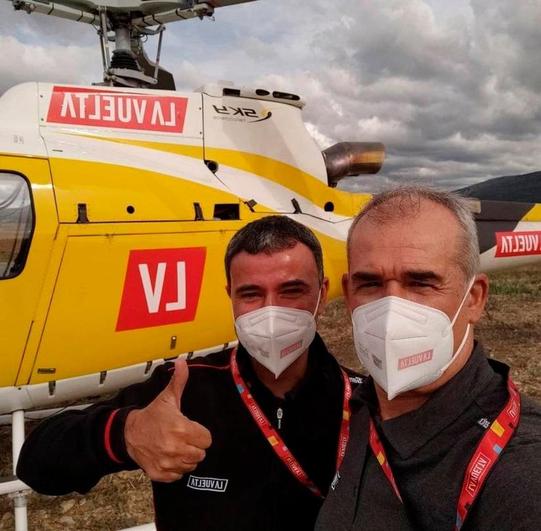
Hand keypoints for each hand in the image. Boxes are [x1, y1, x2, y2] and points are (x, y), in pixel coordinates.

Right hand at [124, 358, 211, 481]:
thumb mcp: (167, 397)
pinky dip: (175, 468)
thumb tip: (183, 362)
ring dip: (186, 457)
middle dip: (194, 445)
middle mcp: (175, 447)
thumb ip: (179, 380)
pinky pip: (178, 475)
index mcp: (181, 428)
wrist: (129, 434)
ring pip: (190, 465)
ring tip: (176, 446)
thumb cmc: (152, 415)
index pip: (207, 439)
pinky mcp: (159, 473)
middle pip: (200, 454)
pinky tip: (169, 456)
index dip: (200, 433)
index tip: (191, 429)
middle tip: (184, 438)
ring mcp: (167, 462)